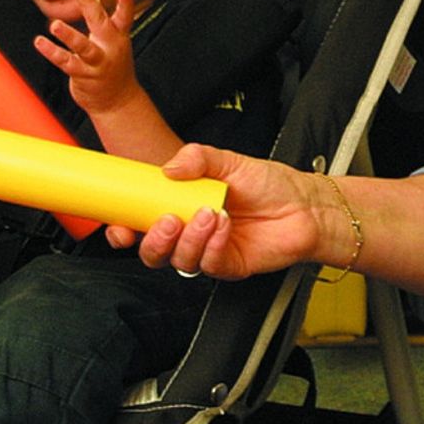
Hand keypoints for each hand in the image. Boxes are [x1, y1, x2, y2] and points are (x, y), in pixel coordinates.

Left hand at [35, 0, 140, 117]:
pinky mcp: (83, 75)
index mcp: (118, 37)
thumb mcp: (112, 40)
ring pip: (83, 47)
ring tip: (55, 25)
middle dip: (89, 3)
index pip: (124, 17)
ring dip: (69, 36)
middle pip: (100, 22)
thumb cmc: (112, 65)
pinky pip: (66, 62)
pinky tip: (40, 42)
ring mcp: (97, 63)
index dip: (125, 3)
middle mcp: (110, 48)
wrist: (118, 102)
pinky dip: (52, 52)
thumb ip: (100, 13)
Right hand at [114, 144, 325, 279]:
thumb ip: (198, 157)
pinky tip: (226, 225)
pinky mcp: (227, 266)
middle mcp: (190, 231)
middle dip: (152, 240)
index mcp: (181, 206)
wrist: (304, 205)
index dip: (123, 228)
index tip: (118, 224)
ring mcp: (207, 250)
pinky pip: (208, 263)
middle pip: (152, 251)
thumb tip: (169, 168)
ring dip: (189, 238)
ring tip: (209, 214)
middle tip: (167, 220)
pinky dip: (213, 244)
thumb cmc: (269, 185)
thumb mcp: (229, 160)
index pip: (141, 223)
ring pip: (178, 260)